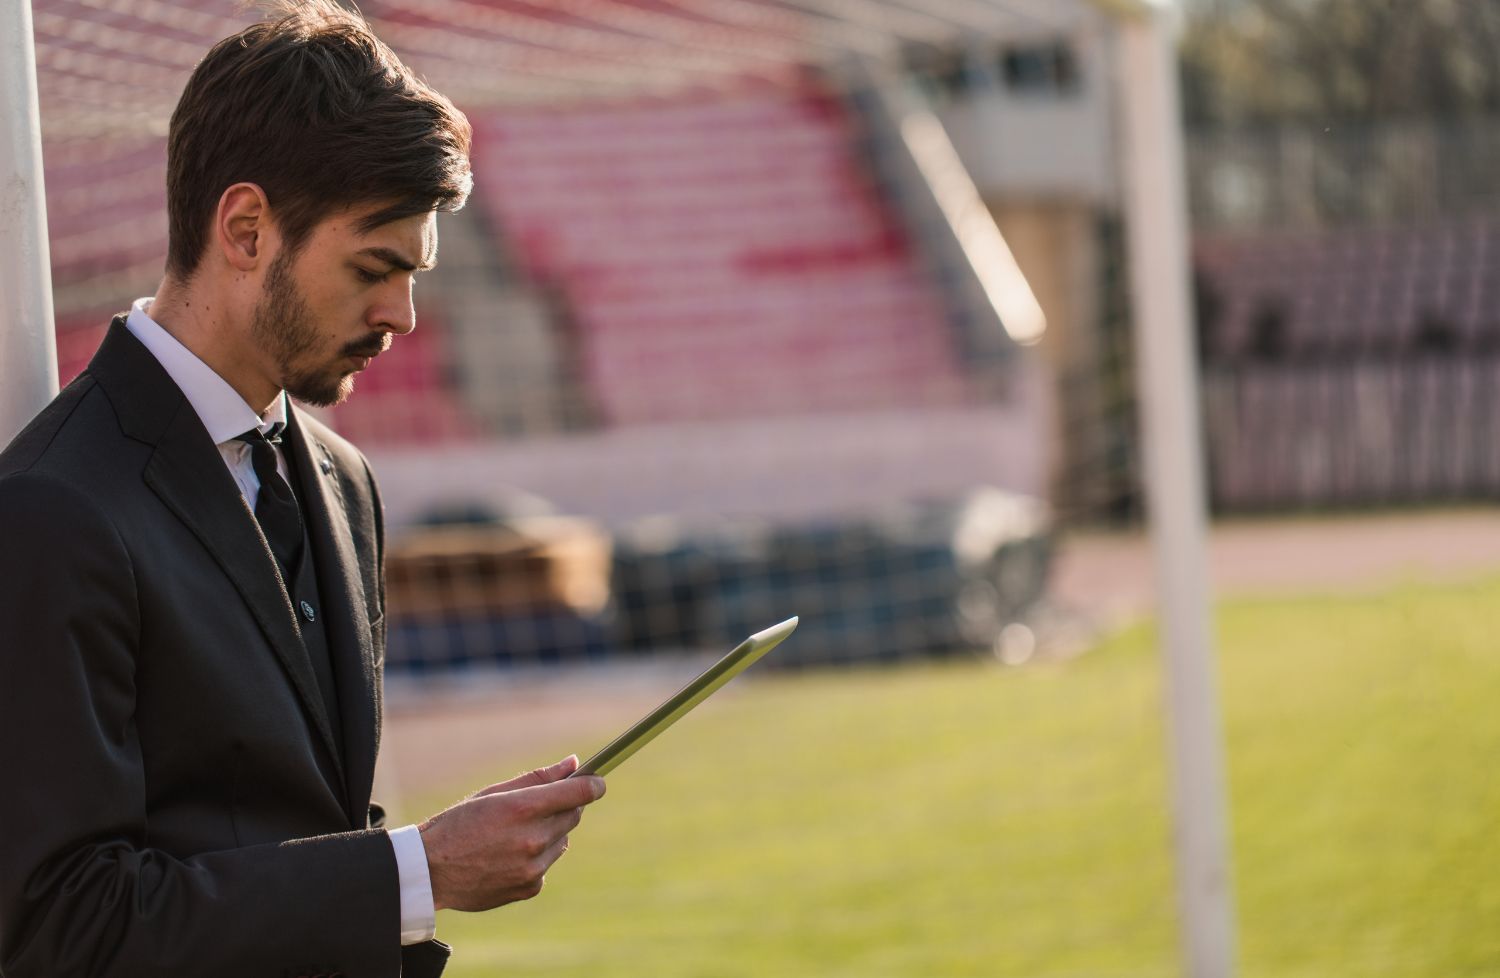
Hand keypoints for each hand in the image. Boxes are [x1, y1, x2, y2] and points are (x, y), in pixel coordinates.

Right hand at [418, 754, 605, 911]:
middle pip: (573, 816)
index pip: (579, 793)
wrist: (431, 872)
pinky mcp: (530, 887)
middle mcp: (533, 839)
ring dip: (549, 833)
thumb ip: (538, 778)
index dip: (593, 784)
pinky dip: (536, 858)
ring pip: (562, 841)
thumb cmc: (459, 824)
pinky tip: (508, 856)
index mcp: (523, 809)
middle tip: (539, 806)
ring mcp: (533, 867)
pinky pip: (546, 865)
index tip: (597, 780)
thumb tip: (573, 763)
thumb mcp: (494, 793)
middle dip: (565, 806)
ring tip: (514, 834)